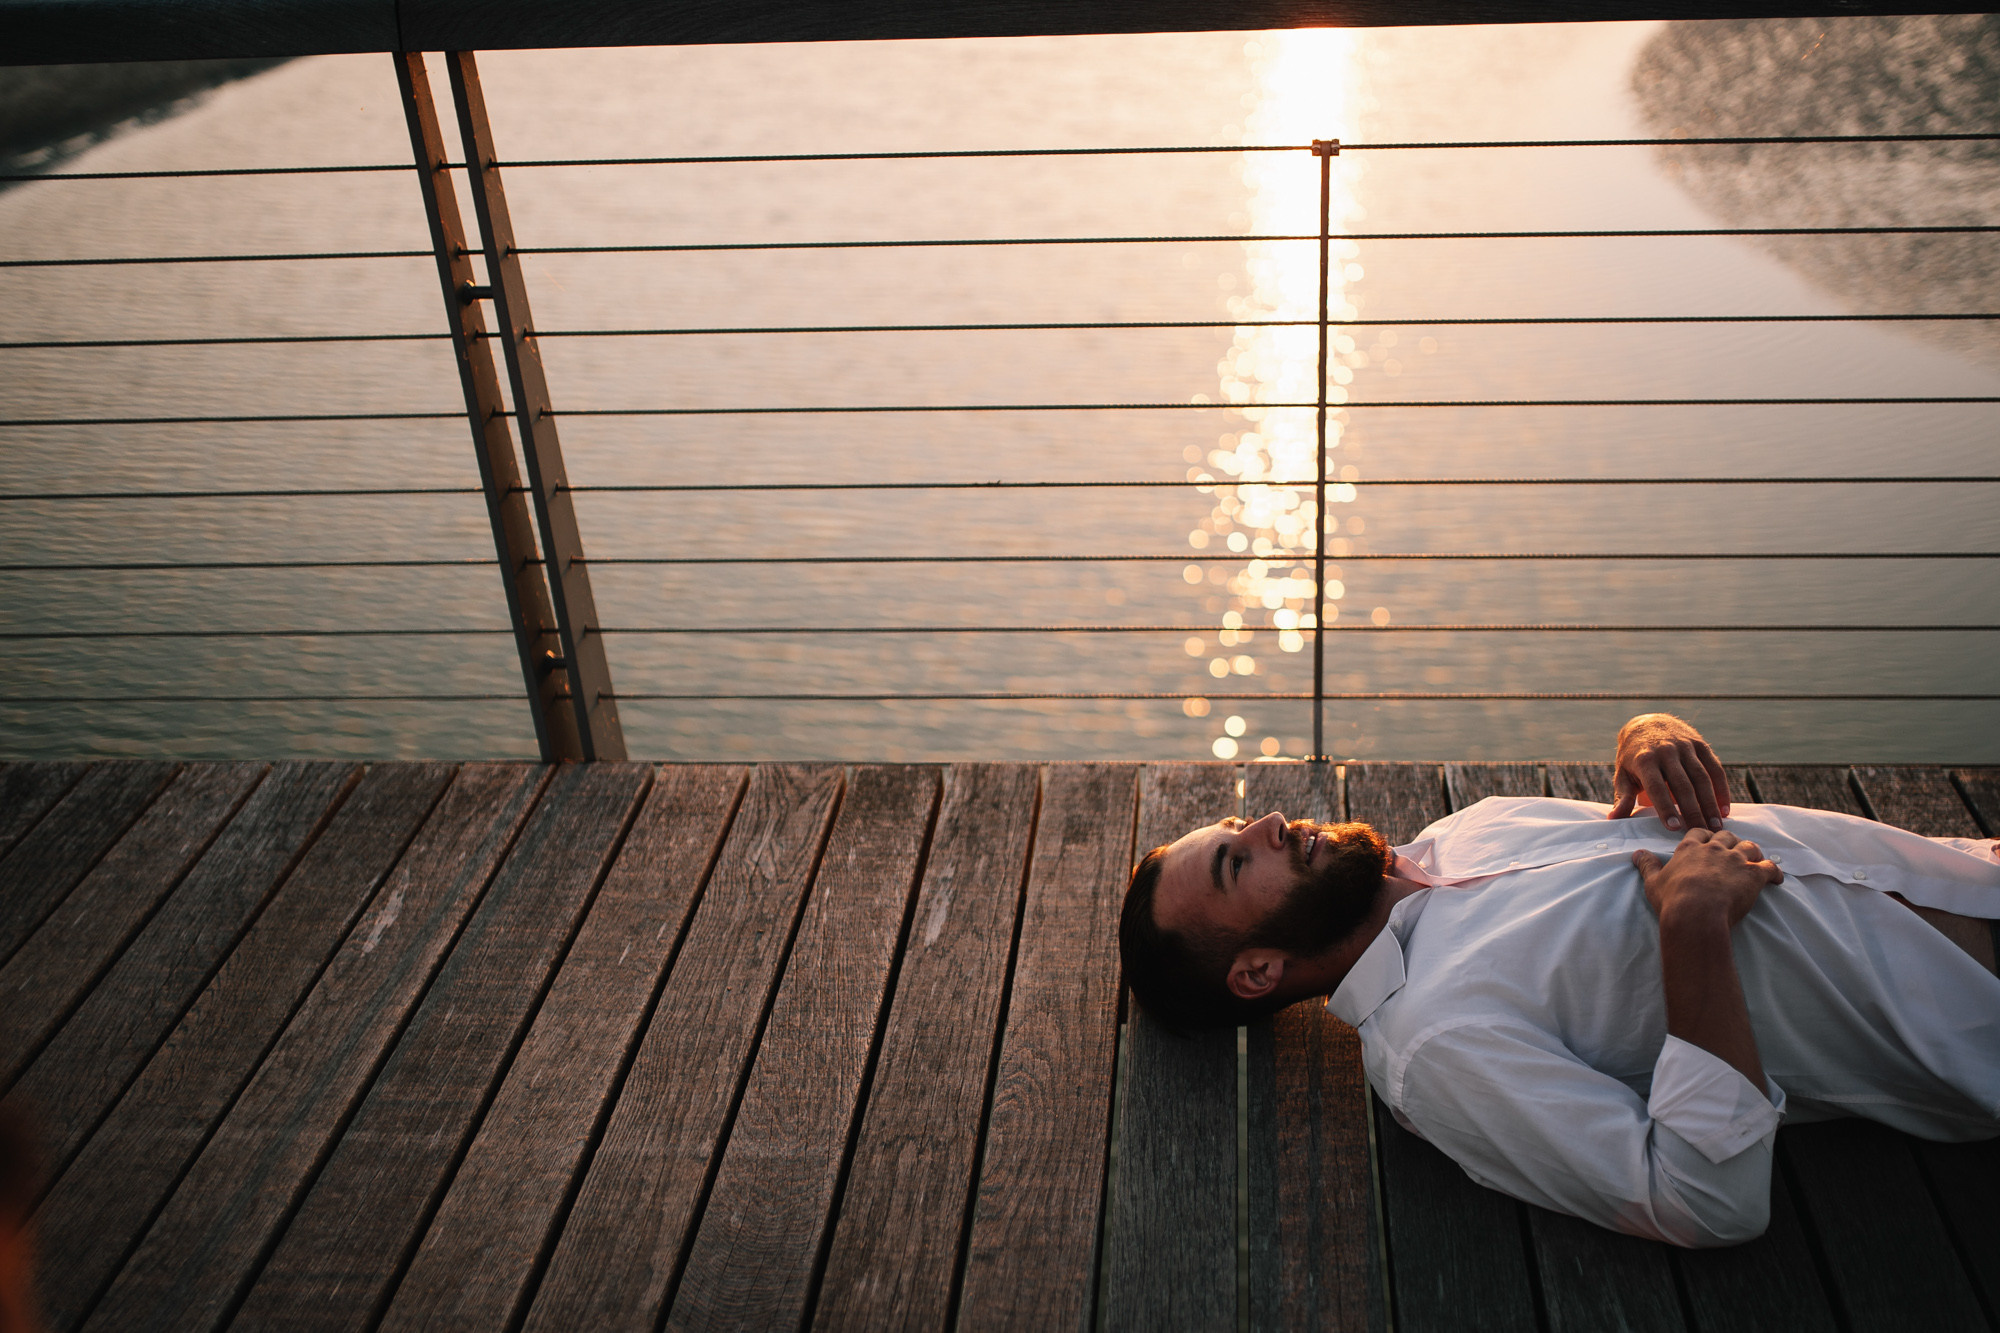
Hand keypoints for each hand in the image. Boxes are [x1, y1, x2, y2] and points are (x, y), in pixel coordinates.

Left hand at [1609, 713, 1731, 830]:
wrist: (1648, 724)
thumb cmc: (1633, 757)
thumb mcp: (1623, 774)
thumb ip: (1623, 797)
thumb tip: (1613, 819)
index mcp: (1644, 759)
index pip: (1656, 786)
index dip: (1665, 807)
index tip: (1674, 828)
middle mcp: (1666, 751)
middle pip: (1682, 784)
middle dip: (1693, 810)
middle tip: (1700, 832)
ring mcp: (1685, 747)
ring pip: (1702, 777)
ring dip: (1711, 803)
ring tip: (1716, 827)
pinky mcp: (1700, 745)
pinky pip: (1715, 769)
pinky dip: (1722, 789)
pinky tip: (1725, 809)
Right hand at [1632, 828, 1781, 930]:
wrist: (1696, 915)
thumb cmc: (1672, 900)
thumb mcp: (1653, 882)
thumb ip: (1648, 865)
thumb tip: (1636, 854)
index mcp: (1690, 848)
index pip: (1700, 831)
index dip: (1705, 835)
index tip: (1708, 841)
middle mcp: (1715, 848)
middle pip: (1727, 835)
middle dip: (1731, 841)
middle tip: (1733, 850)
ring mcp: (1736, 860)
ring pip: (1750, 847)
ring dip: (1753, 852)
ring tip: (1755, 860)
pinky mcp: (1754, 874)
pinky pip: (1770, 867)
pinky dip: (1775, 872)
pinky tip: (1776, 880)